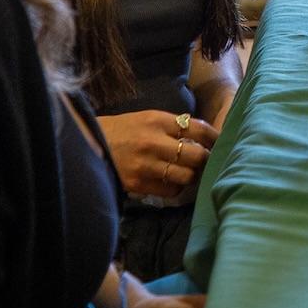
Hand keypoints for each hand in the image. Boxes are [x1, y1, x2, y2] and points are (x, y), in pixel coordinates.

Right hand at [97, 109, 220, 204]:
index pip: (198, 129)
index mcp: (157, 121)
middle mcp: (153, 142)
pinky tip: (173, 182)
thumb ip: (173, 126)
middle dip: (206, 159)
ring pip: (186, 176)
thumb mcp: (147, 118)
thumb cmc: (121, 130)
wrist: (87, 144)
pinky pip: (169, 190)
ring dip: (192, 176)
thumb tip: (204, 136)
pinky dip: (176, 187)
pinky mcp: (137, 184)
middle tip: (209, 161)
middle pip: (197, 156)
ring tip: (191, 173)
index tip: (220, 142)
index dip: (215, 138)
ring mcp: (145, 165)